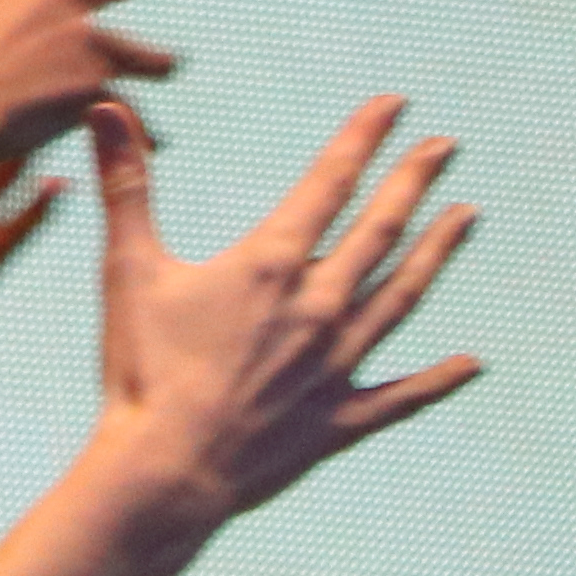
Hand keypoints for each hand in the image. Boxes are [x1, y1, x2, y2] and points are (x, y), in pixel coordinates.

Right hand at [77, 95, 480, 530]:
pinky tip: (472, 363)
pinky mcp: (340, 418)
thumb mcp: (129, 267)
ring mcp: (337, 365)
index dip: (362, 139)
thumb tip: (103, 107)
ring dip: (436, 253)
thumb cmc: (142, 368)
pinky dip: (438, 379)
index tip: (394, 104)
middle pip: (379, 232)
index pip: (328, 184)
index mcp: (270, 266)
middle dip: (413, 182)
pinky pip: (401, 395)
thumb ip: (125, 184)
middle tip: (445, 146)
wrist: (167, 471)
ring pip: (402, 297)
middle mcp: (318, 308)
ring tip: (467, 216)